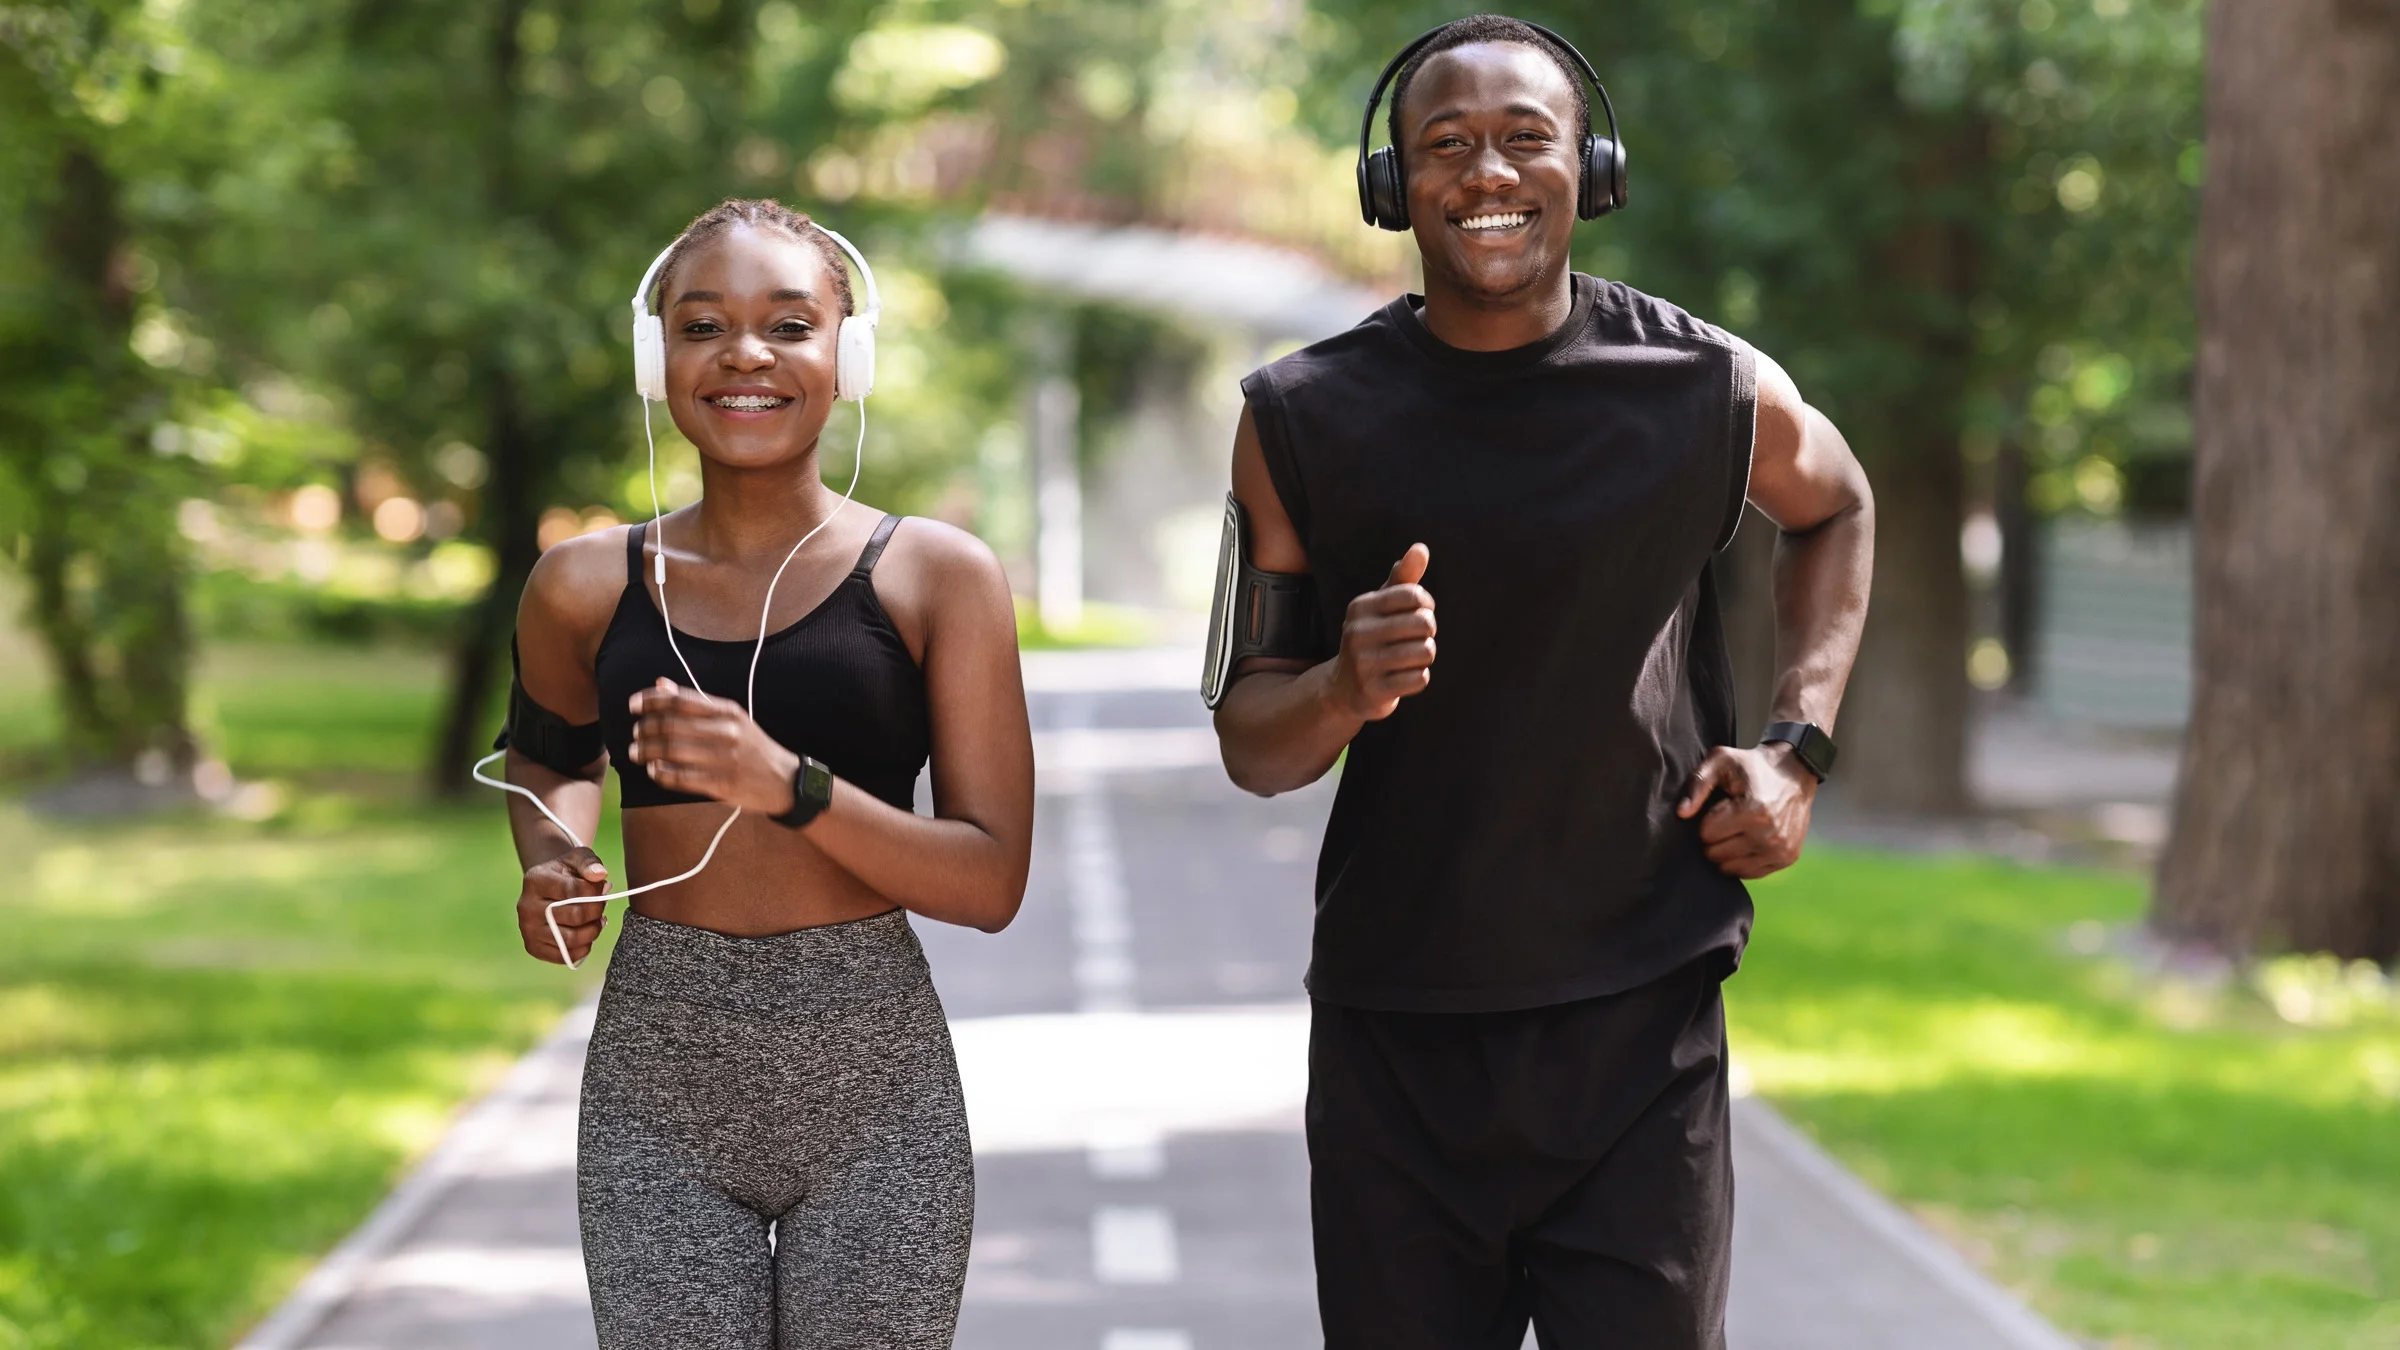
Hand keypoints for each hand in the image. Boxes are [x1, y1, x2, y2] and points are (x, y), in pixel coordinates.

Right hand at [518, 846, 608, 964]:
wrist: (548, 889)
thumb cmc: (567, 872)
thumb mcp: (578, 858)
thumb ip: (590, 863)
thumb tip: (600, 876)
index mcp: (535, 880)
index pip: (574, 890)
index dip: (596, 891)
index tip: (602, 888)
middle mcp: (526, 906)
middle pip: (575, 916)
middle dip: (597, 911)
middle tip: (601, 905)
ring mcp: (527, 929)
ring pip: (571, 939)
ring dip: (592, 931)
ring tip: (596, 920)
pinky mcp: (533, 947)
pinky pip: (565, 956)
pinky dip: (583, 947)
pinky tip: (586, 933)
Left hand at [627, 678, 801, 813]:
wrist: (785, 780)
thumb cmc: (752, 747)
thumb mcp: (730, 717)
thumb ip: (695, 702)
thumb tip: (661, 684)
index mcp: (727, 711)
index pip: (680, 700)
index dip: (651, 701)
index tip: (633, 705)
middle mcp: (725, 731)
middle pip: (671, 725)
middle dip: (644, 729)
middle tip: (634, 733)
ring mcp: (724, 758)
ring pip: (672, 751)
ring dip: (647, 751)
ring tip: (636, 753)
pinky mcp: (721, 783)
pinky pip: (681, 777)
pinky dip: (661, 773)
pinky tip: (654, 771)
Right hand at [1328, 544, 1436, 721]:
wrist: (1343, 689)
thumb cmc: (1371, 638)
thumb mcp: (1381, 605)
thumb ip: (1403, 577)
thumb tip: (1421, 548)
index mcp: (1361, 607)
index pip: (1413, 595)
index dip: (1426, 604)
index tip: (1419, 612)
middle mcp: (1358, 632)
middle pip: (1424, 624)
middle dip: (1428, 632)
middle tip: (1416, 638)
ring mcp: (1364, 663)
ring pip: (1426, 652)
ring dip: (1424, 656)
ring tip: (1409, 658)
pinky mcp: (1374, 690)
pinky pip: (1419, 679)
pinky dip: (1418, 678)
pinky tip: (1402, 677)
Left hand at [1676, 743, 1816, 878]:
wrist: (1795, 771)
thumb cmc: (1752, 766)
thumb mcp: (1721, 761)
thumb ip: (1698, 784)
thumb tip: (1682, 813)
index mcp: (1754, 811)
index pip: (1707, 834)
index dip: (1707, 820)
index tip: (1720, 807)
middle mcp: (1770, 836)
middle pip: (1716, 854)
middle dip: (1714, 838)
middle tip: (1727, 819)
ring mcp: (1780, 850)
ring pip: (1730, 868)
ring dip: (1727, 851)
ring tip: (1737, 829)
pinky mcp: (1787, 858)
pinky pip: (1749, 873)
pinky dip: (1742, 860)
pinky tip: (1747, 840)